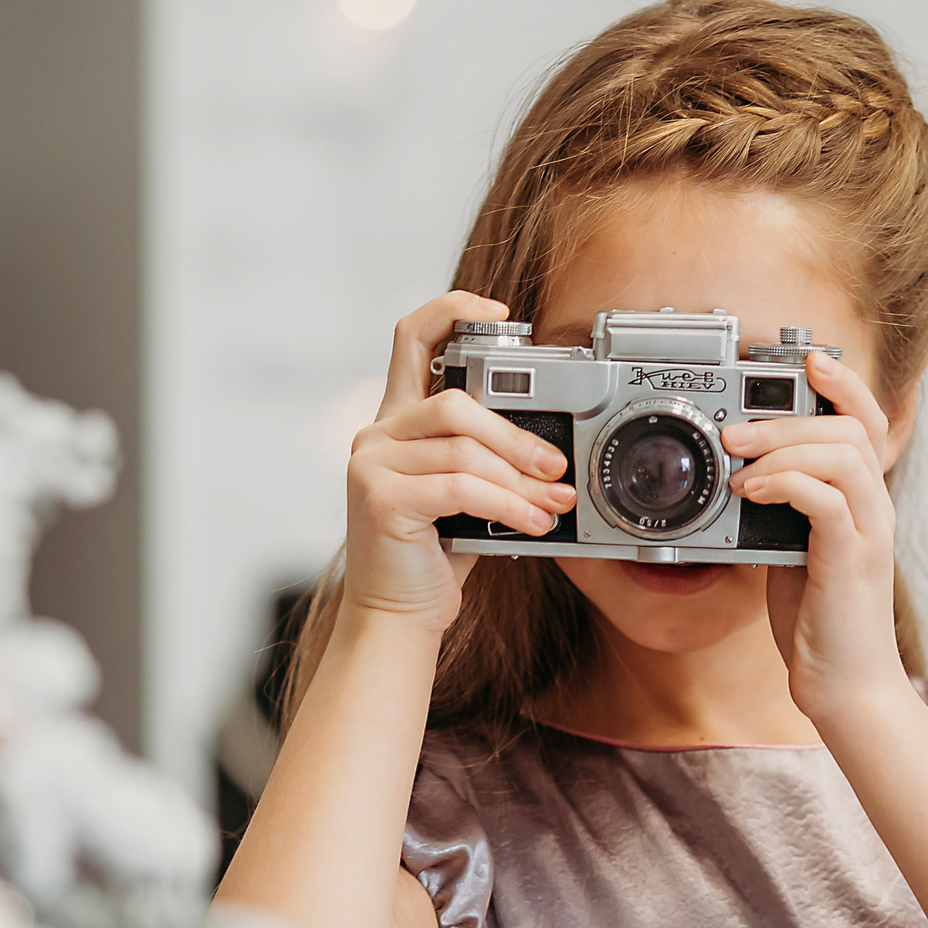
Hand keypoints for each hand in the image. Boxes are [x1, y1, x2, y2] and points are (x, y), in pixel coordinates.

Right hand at [341, 292, 576, 632]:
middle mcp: (376, 435)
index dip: (453, 310)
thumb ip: (485, 458)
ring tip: (553, 502)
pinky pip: (458, 487)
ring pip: (461, 448)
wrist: (396, 617)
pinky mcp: (379, 498)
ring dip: (518, 477)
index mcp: (395, 423)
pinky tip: (532, 524)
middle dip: (516, 435)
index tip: (501, 313)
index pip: (411, 338)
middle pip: (454, 403)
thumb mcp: (464, 495)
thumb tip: (552, 451)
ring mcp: (371, 465)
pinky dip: (505, 505)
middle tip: (556, 466)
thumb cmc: (434, 557)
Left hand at [723, 349, 908, 724]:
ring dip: (783, 445)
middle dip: (790, 414)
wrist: (846, 686)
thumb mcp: (792, 551)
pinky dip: (786, 484)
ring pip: (843, 454)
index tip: (807, 360)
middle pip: (853, 427)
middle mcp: (874, 508)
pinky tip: (752, 491)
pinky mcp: (852, 559)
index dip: (843, 384)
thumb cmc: (820, 622)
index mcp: (862, 501)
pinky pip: (827, 500)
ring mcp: (868, 532)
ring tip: (736, 459)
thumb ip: (781, 512)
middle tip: (735, 428)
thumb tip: (741, 477)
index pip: (866, 422)